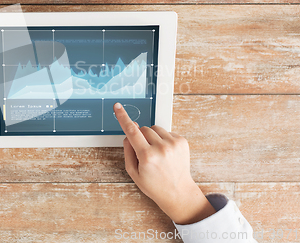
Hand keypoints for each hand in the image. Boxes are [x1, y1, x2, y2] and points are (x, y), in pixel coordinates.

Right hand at [113, 102, 215, 224]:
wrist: (178, 192)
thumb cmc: (154, 185)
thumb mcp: (133, 172)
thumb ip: (128, 151)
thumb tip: (129, 133)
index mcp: (147, 156)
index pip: (131, 131)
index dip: (123, 117)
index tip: (118, 107)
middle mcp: (161, 148)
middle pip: (143, 129)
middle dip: (140, 136)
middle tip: (144, 151)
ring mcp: (174, 144)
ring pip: (155, 128)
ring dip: (152, 137)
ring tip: (157, 153)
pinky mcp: (182, 142)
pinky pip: (166, 132)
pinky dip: (163, 139)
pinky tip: (166, 153)